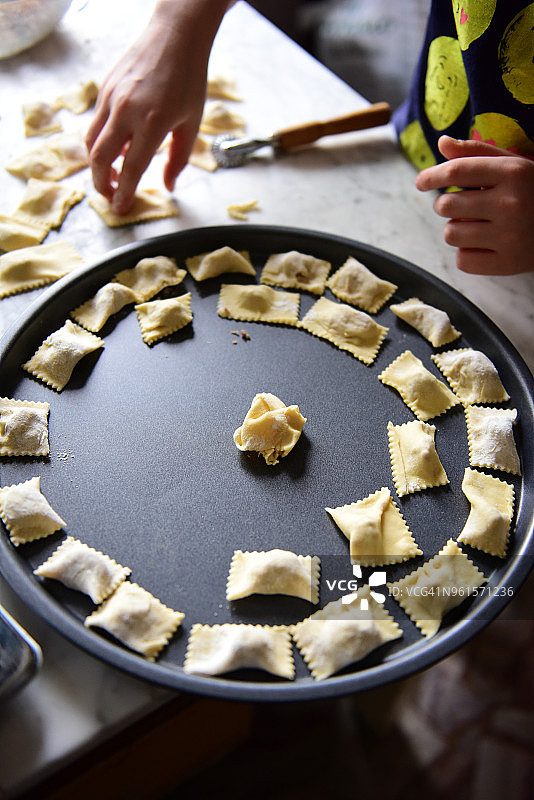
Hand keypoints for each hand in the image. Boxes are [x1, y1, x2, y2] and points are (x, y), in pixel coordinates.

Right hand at [85, 0, 229, 214]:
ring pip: (91, 141)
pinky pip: (96, 123)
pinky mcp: (104, 88)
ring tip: (113, 176)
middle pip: (100, 158)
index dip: (124, 192)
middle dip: (101, 183)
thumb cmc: (189, 79)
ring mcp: (111, 98)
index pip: (131, 167)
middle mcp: (126, 111)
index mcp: (152, 122)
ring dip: (98, 165)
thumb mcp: (192, 123)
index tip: (121, 208)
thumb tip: (168, 186)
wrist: (175, 35)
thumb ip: (178, 158)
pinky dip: (100, 142)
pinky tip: (116, 149)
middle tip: (110, 196)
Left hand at [415, 135, 533, 274]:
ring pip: (451, 234)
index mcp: (513, 173)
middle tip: (461, 206)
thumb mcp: (514, 166)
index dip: (432, 176)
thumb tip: (442, 144)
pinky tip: (484, 244)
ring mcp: (509, 236)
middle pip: (446, 205)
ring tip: (476, 226)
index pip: (457, 171)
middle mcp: (510, 203)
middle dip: (446, 205)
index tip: (421, 182)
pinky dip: (467, 253)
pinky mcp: (507, 263)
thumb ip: (477, 154)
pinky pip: (463, 260)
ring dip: (456, 230)